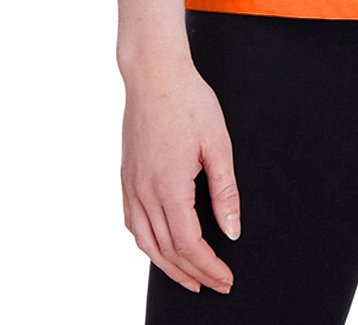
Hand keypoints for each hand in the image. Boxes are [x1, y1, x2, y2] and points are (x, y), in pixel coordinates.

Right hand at [120, 58, 241, 293]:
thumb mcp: (218, 143)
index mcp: (169, 187)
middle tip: (215, 284)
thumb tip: (232, 232)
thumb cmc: (189, 101)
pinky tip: (160, 246)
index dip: (209, 267)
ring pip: (145, 243)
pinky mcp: (126, 177)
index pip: (189, 245)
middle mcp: (144, 192)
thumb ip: (225, 191)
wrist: (154, 73)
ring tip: (189, 278)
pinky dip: (147, 244)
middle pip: (167, 250)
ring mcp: (131, 186)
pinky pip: (132, 223)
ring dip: (168, 266)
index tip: (226, 278)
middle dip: (193, 273)